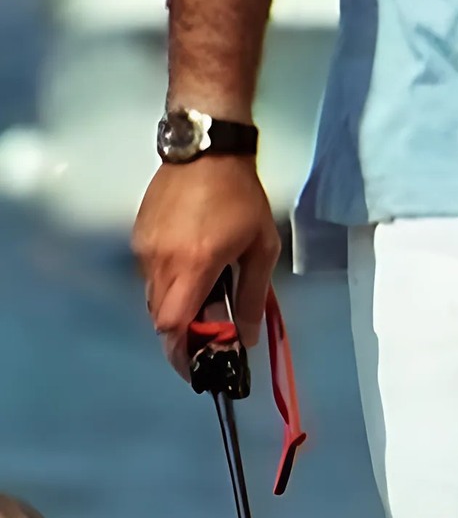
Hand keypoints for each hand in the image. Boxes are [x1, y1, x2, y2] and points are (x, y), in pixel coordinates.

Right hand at [133, 155, 280, 372]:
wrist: (206, 151)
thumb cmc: (241, 196)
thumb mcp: (261, 245)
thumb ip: (254, 294)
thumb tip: (249, 337)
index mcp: (193, 265)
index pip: (173, 326)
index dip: (184, 351)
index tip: (200, 366)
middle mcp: (161, 263)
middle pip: (161, 319)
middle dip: (182, 333)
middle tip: (208, 336)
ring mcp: (144, 251)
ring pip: (152, 299)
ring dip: (175, 307)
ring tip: (204, 298)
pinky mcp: (137, 238)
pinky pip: (149, 275)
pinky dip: (168, 283)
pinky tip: (191, 268)